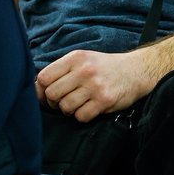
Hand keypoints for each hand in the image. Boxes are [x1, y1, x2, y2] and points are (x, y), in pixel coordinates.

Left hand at [37, 49, 157, 122]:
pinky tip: (91, 108)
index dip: (40, 91)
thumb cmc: (105, 67)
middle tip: (64, 101)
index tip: (47, 94)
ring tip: (80, 103)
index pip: (44, 78)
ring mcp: (95, 85)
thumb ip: (62, 70)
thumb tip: (37, 89)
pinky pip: (81, 116)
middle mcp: (85, 70)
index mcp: (76, 58)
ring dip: (69, 110)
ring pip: (65, 107)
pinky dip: (83, 115)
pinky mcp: (105, 100)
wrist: (137, 70)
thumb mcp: (84, 59)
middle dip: (55, 102)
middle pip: (52, 94)